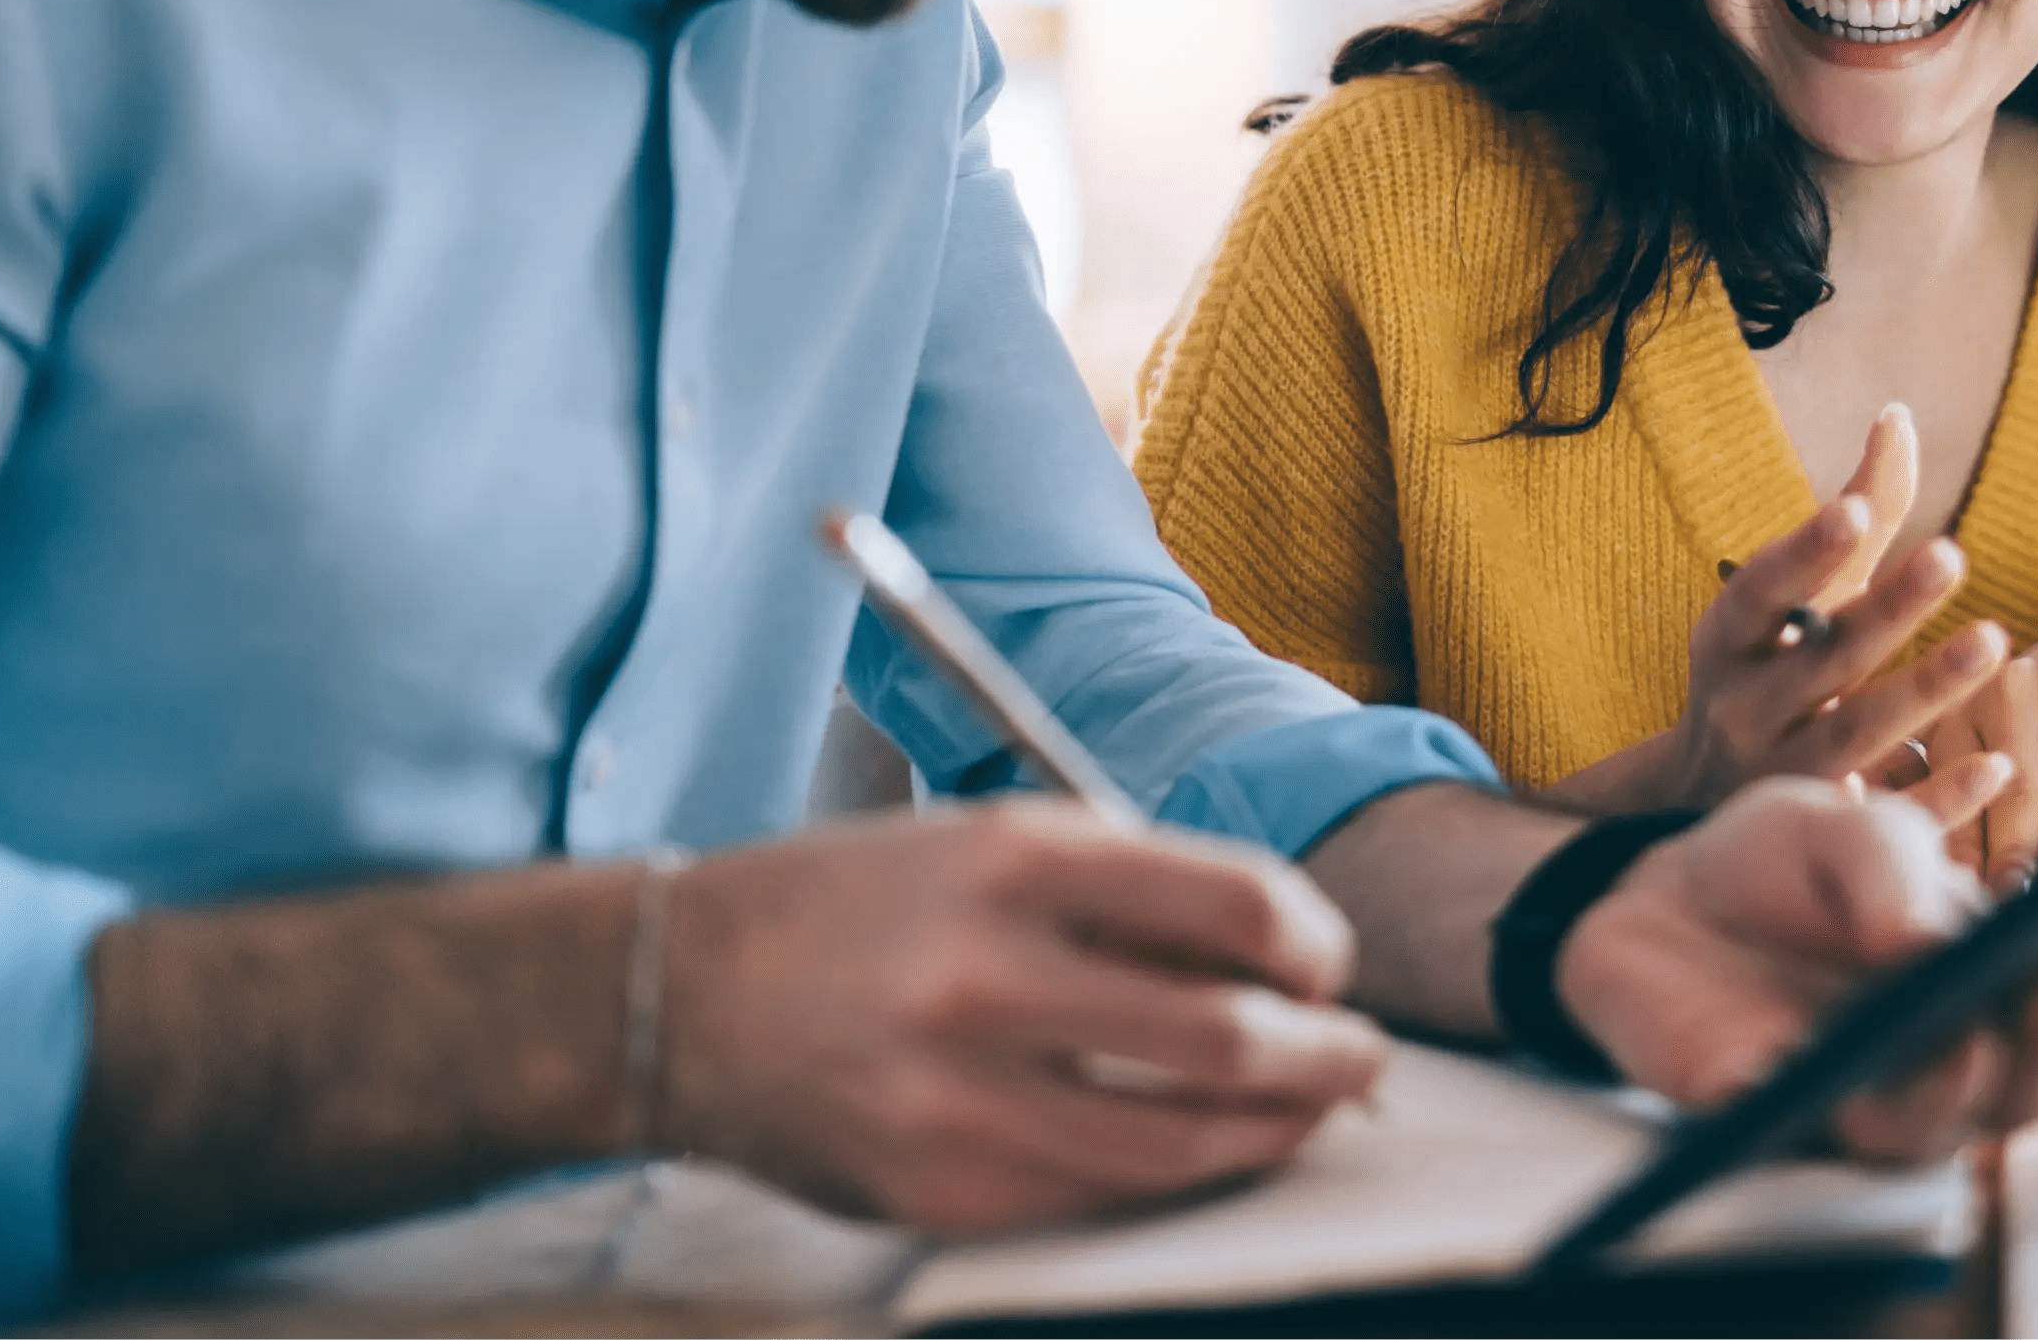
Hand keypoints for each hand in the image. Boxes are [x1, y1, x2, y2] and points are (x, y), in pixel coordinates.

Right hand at [661, 802, 1392, 1231]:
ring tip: (1309, 1110)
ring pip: (1182, 1143)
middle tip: (1360, 1056)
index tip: (1327, 962)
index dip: (1317, 943)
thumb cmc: (862, 904)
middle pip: (1231, 1037)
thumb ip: (1135, 891)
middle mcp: (989, 976)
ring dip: (1276, 1131)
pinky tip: (1204, 1149)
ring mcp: (960, 1098)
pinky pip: (1102, 1196)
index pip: (1238, 905)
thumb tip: (1286, 962)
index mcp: (1016, 860)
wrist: (676, 994)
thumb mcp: (996, 841)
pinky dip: (1175, 1175)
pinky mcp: (939, 1190)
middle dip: (1330, 1055)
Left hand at [1555, 773, 2037, 1158]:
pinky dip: (1812, 1097)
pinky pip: (1807, 1130)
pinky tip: (1800, 1055)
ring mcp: (1869, 1092)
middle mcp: (1949, 1048)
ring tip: (1955, 1030)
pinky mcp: (1778, 1114)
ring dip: (1957, 1087)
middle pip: (2034, 1079)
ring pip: (1942, 1128)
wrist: (1664, 892)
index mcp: (1991, 973)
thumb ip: (1892, 866)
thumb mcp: (1843, 827)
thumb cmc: (1785, 860)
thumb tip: (1929, 941)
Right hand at [1557, 403, 2007, 814]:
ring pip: (1853, 739)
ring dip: (1923, 691)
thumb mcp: (1795, 598)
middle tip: (1950, 555)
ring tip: (1993, 642)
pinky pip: (1887, 816)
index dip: (1805, 552)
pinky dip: (1940, 796)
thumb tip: (1898, 417)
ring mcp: (1783, 777)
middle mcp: (1747, 708)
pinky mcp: (1827, 833)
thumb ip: (1853, 516)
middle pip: (1821, 658)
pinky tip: (1997, 765)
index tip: (1853, 509)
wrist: (1696, 804)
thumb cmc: (1773, 669)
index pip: (1762, 591)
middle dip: (1885, 608)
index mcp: (1731, 642)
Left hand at [1926, 585, 2037, 888]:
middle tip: (2024, 932)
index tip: (1969, 918)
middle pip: (2019, 798)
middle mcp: (2016, 681)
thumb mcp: (2006, 752)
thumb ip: (1972, 810)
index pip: (1958, 797)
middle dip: (2023, 869)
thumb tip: (1946, 894)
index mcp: (1967, 707)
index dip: (1965, 863)